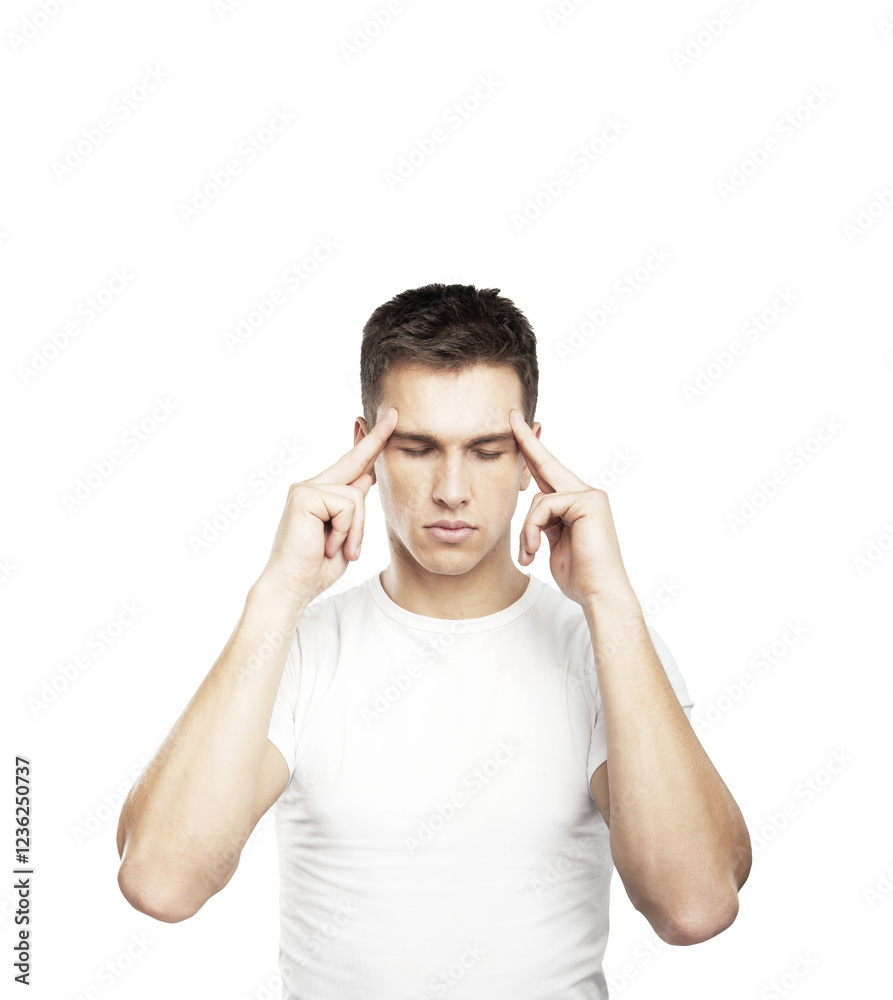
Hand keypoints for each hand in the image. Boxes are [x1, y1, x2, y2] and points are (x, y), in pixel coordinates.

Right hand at [259, 407, 397, 604]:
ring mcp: (306, 488)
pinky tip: (328, 545)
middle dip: (376, 438)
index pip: (351, 465)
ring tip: (339, 549)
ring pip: (356, 496)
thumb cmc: (317, 567)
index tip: (385, 421)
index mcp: (321, 494)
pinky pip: (347, 505)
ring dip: (356, 530)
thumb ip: (353, 506)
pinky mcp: (305, 495)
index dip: (368, 443)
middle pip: (355, 462)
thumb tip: (367, 476)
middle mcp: (311, 486)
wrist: (292, 587)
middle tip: (395, 413)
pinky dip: (345, 531)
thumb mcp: (345, 533)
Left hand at [509, 408, 635, 606]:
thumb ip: (544, 522)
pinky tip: (536, 551)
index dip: (532, 450)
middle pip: (547, 464)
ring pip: (538, 498)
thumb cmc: (579, 576)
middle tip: (511, 416)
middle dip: (527, 440)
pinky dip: (533, 530)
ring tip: (529, 553)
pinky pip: (544, 507)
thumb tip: (532, 509)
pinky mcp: (588, 501)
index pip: (549, 472)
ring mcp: (589, 495)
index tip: (518, 427)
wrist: (600, 594)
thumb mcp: (553, 544)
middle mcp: (586, 494)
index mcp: (576, 503)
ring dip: (526, 530)